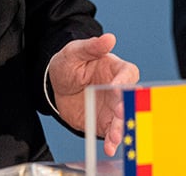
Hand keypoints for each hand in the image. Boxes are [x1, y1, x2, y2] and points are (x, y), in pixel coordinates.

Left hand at [48, 33, 139, 155]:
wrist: (56, 86)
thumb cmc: (69, 64)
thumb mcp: (74, 52)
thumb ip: (91, 46)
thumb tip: (109, 38)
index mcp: (116, 69)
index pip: (127, 74)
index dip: (124, 81)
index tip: (116, 89)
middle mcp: (118, 89)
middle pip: (129, 99)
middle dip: (126, 107)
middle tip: (120, 114)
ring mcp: (113, 107)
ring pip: (123, 118)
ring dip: (121, 128)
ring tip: (115, 138)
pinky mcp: (105, 122)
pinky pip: (112, 133)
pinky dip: (113, 141)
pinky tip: (110, 147)